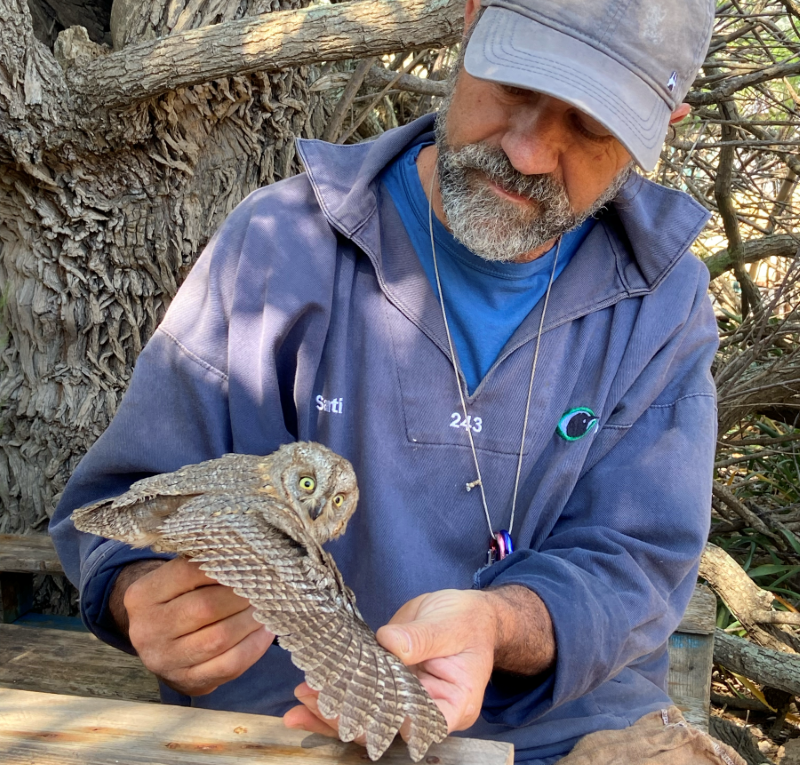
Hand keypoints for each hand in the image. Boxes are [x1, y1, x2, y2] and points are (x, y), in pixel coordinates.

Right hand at [113, 557, 273, 695]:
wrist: (160, 643)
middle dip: (242, 595)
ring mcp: (165, 661)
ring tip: (268, 605)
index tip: (250, 561)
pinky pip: (230, 664)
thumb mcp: (175, 579)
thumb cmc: (177, 600)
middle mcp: (148, 630)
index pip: (190, 572)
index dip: (225, 566)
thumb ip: (202, 565)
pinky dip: (255, 645)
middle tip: (264, 585)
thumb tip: (247, 554)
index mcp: (142, 596)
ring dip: (251, 619)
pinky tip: (266, 630)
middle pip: (206, 607)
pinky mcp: (187, 682)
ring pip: (220, 637)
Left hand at [284, 588, 499, 739]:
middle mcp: (425, 710)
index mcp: (452, 706)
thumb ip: (422, 638)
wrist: (465, 611)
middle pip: (383, 724)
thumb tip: (390, 644)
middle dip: (344, 716)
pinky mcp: (386, 682)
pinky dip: (334, 692)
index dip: (381, 721)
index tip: (351, 711)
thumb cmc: (468, 621)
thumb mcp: (451, 626)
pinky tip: (306, 690)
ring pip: (365, 714)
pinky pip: (359, 693)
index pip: (414, 724)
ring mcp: (404, 698)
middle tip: (310, 701)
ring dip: (330, 709)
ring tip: (299, 699)